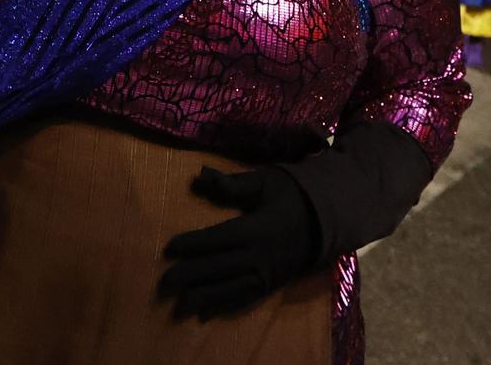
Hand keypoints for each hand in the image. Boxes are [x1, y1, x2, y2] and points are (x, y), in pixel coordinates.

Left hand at [158, 166, 318, 319]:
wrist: (327, 220)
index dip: (192, 245)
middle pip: (218, 269)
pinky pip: (245, 300)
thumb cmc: (293, 195)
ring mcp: (267, 275)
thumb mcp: (266, 181)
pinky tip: (205, 314)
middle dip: (189, 277)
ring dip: (203, 298)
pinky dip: (224, 307)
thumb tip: (199, 178)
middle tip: (163, 283)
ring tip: (178, 305)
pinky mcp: (271, 286)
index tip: (169, 248)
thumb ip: (233, 184)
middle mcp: (260, 256)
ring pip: (230, 290)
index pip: (218, 239)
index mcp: (257, 228)